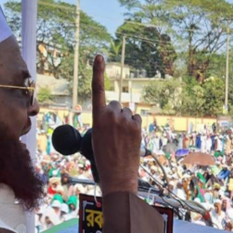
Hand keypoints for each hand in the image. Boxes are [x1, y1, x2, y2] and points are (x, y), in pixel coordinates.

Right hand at [91, 55, 141, 193]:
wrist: (117, 175)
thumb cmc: (103, 160)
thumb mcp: (96, 138)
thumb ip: (103, 122)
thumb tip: (111, 117)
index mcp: (97, 118)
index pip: (97, 90)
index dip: (98, 72)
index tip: (99, 57)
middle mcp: (111, 116)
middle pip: (115, 105)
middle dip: (115, 114)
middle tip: (114, 132)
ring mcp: (125, 120)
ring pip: (126, 113)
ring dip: (125, 121)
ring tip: (121, 139)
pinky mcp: (137, 126)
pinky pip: (136, 119)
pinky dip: (134, 126)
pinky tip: (130, 139)